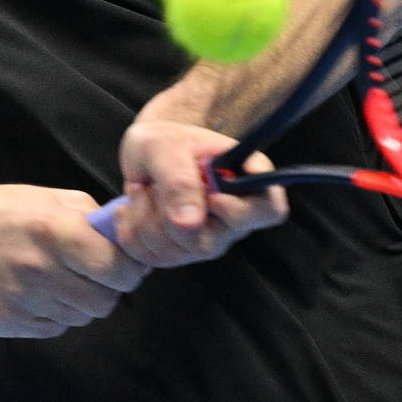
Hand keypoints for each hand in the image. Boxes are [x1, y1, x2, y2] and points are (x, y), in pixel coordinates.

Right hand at [0, 185, 150, 338]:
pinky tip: (36, 292)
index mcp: (54, 229)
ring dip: (80, 303)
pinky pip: (55, 329)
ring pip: (81, 317)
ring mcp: (22, 300)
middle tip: (93, 275)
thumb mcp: (44, 199)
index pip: (118, 267)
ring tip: (58, 279)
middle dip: (107, 290)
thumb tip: (129, 240)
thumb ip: (90, 216)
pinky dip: (55, 315)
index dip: (129, 270)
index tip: (124, 264)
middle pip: (104, 301)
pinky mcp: (8, 323)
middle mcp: (39, 268)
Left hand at [113, 119, 289, 267]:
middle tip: (155, 183)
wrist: (144, 153)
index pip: (270, 210)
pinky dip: (131, 231)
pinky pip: (150, 257)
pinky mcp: (178, 253)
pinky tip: (132, 208)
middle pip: (209, 243)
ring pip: (174, 253)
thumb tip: (190, 224)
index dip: (243, 210)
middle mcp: (232, 218)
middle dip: (168, 215)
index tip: (211, 195)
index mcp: (245, 183)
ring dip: (144, 219)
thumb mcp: (166, 147)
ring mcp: (206, 239)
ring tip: (142, 189)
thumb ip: (179, 179)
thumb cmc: (165, 143)